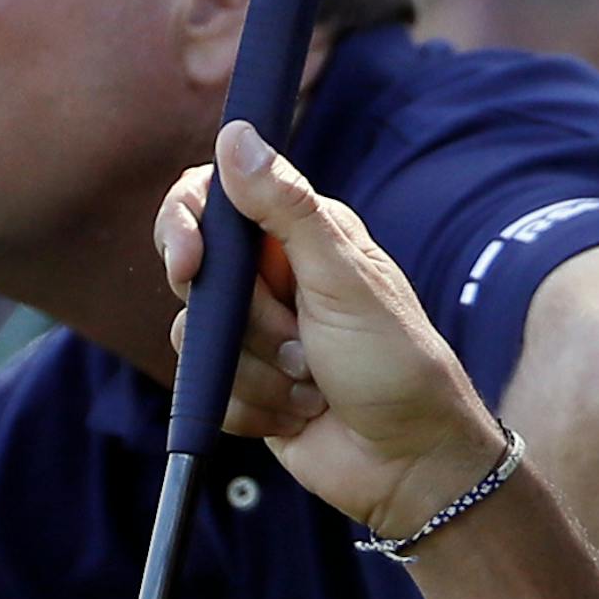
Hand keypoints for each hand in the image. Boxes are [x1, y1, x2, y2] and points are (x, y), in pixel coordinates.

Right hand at [154, 119, 504, 539]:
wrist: (411, 463)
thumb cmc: (395, 361)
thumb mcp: (342, 277)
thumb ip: (285, 207)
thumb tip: (236, 134)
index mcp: (297, 235)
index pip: (211, 200)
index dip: (187, 226)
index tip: (191, 263)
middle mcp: (272, 279)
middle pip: (197, 275)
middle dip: (244, 322)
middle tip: (295, 342)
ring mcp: (256, 335)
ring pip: (201, 342)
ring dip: (260, 372)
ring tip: (315, 382)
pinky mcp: (246, 388)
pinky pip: (209, 392)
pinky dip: (254, 409)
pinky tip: (300, 414)